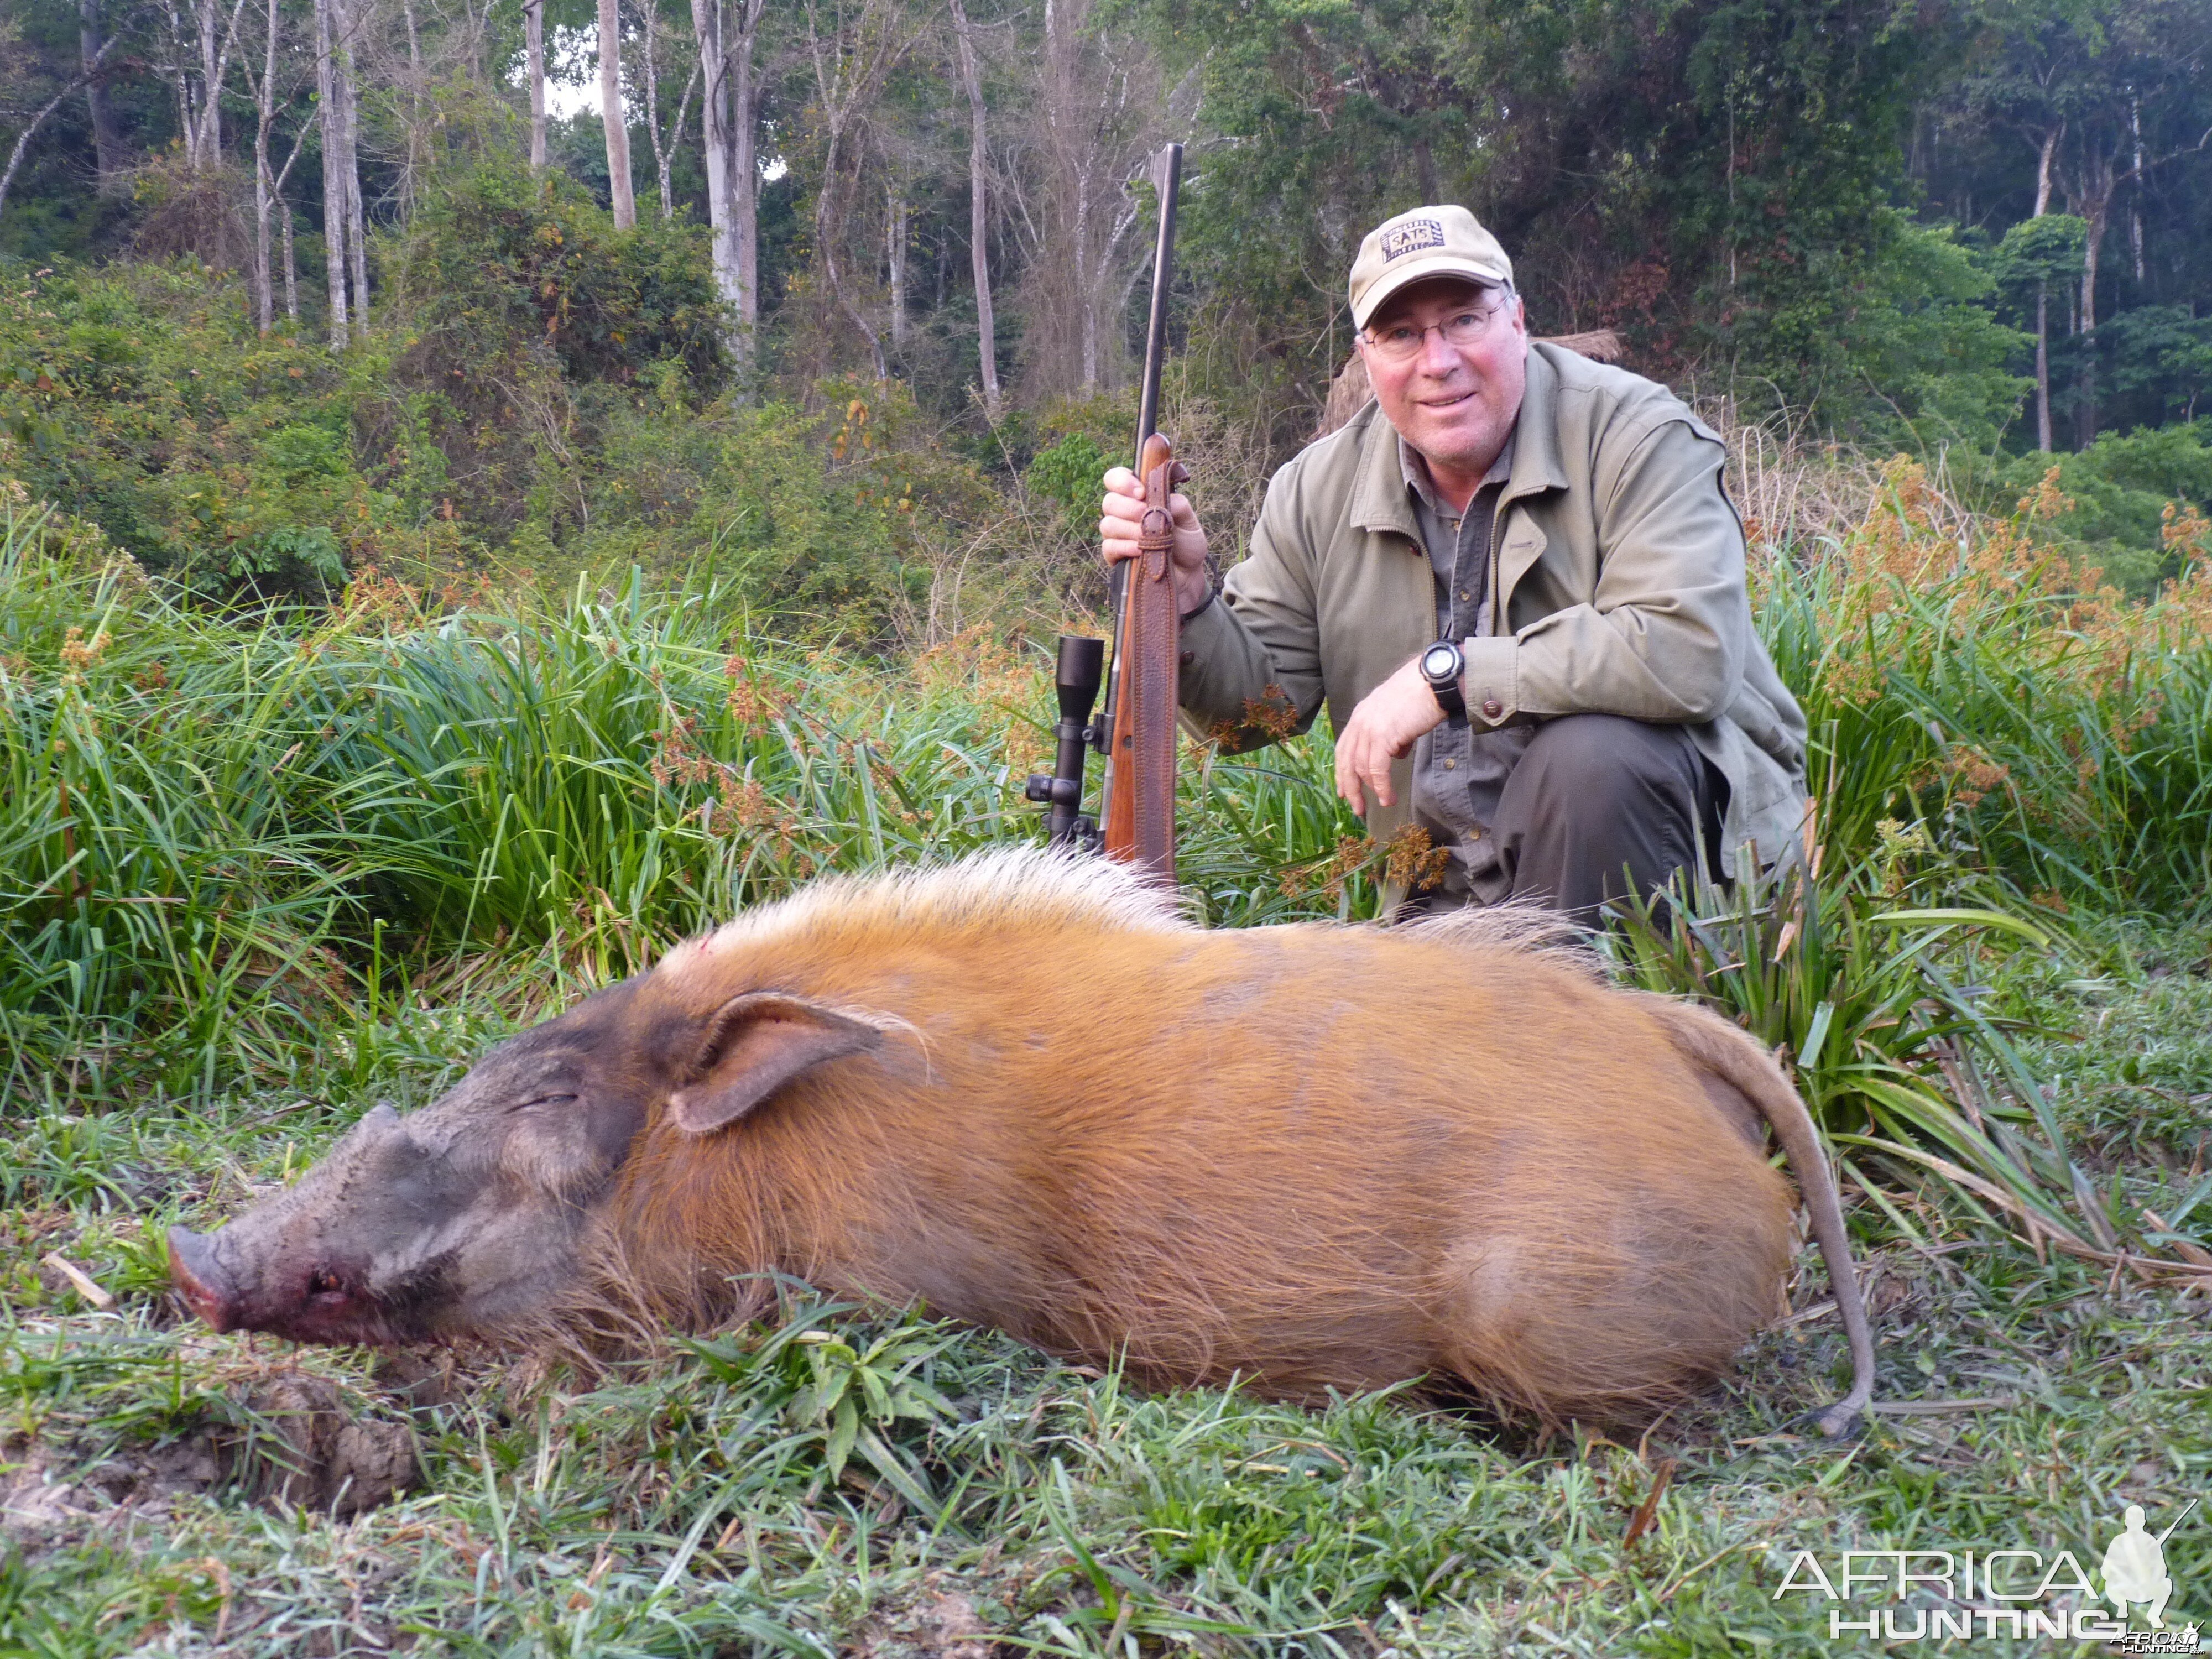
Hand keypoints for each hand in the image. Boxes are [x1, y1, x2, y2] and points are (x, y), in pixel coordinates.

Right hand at [1099, 467, 1211, 615]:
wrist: (1187, 575)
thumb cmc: (1186, 544)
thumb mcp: (1190, 521)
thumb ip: (1179, 505)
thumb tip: (1163, 498)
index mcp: (1138, 496)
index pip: (1116, 478)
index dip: (1122, 481)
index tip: (1141, 492)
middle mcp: (1123, 512)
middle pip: (1109, 501)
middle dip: (1128, 508)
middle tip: (1145, 515)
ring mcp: (1117, 534)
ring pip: (1107, 524)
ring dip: (1129, 529)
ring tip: (1147, 537)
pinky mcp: (1114, 555)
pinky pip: (1109, 546)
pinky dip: (1125, 547)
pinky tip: (1140, 550)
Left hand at [1334, 653, 1447, 816]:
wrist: (1431, 681)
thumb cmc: (1420, 696)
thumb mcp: (1398, 717)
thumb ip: (1392, 736)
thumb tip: (1397, 754)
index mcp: (1360, 716)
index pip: (1344, 749)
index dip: (1342, 771)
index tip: (1344, 790)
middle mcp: (1359, 722)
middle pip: (1347, 761)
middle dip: (1350, 787)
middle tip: (1356, 808)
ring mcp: (1369, 729)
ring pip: (1360, 768)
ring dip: (1370, 790)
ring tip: (1383, 803)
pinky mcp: (1383, 736)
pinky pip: (1377, 768)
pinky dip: (1381, 786)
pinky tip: (1386, 797)